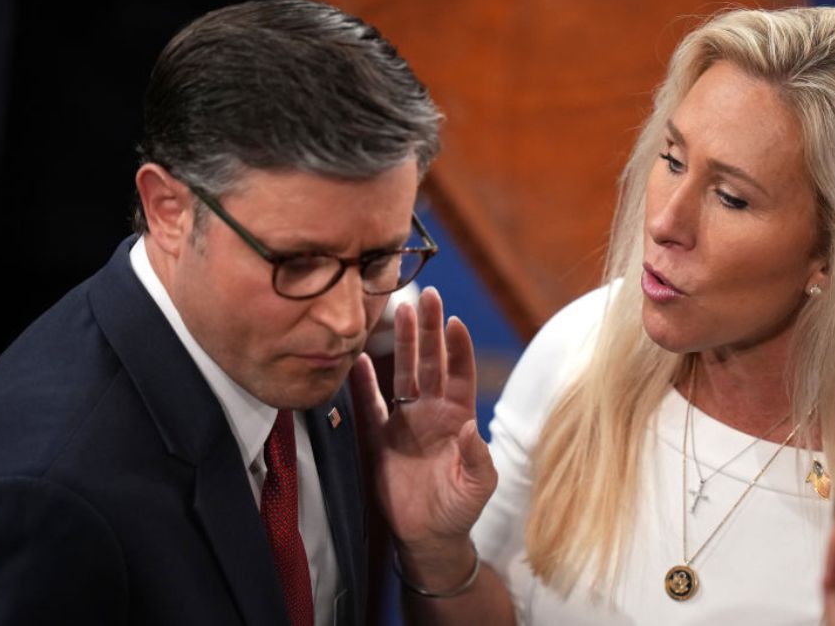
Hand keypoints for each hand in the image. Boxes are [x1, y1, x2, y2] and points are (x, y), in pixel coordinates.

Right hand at [350, 287, 496, 551]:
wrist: (428, 537)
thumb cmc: (460, 509)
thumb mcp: (477, 486)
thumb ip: (477, 457)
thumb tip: (471, 426)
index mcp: (459, 417)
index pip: (460, 373)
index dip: (458, 347)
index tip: (454, 320)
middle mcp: (432, 412)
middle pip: (431, 361)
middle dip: (429, 329)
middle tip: (425, 295)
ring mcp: (405, 421)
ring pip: (402, 373)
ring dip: (402, 343)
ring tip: (397, 309)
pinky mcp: (379, 438)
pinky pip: (369, 405)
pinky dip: (362, 383)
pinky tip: (357, 359)